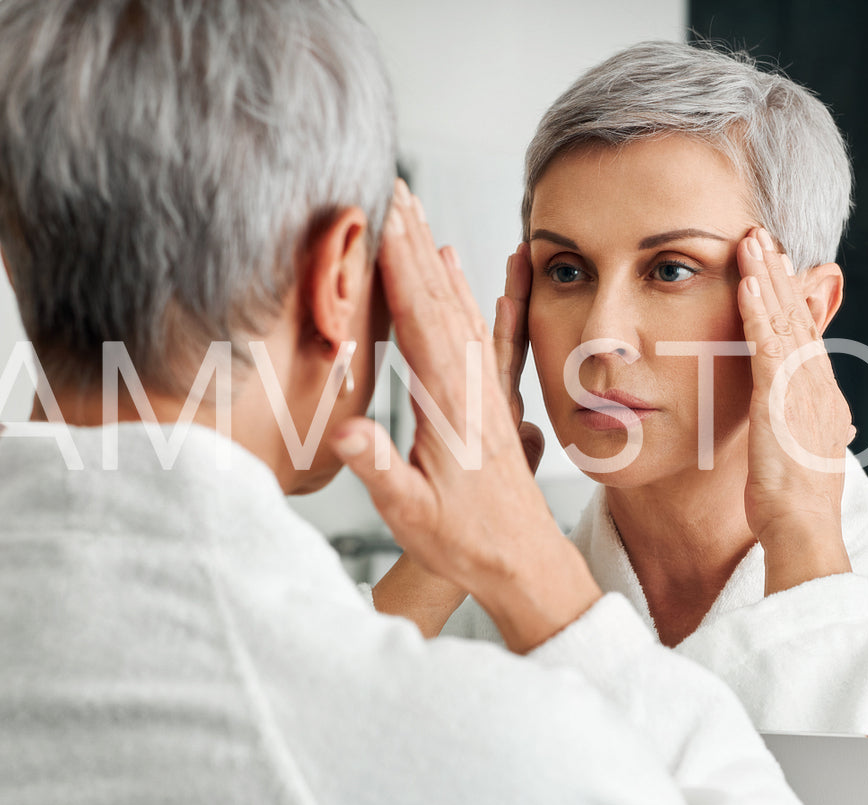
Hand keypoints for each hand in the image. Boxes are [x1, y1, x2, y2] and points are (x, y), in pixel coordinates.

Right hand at [336, 180, 600, 652]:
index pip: (416, 311)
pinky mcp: (489, 395)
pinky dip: (468, 290)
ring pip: (455, 303)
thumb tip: (346, 433)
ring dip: (433, 254)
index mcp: (449, 397)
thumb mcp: (410, 511)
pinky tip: (465, 267)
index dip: (395, 258)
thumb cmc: (464, 540)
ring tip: (415, 209)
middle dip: (411, 235)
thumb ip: (380, 468)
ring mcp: (482, 385)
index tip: (377, 209)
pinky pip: (479, 330)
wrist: (522, 560)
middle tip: (390, 182)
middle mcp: (470, 380)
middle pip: (436, 292)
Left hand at [735, 228, 854, 592]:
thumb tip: (810, 425)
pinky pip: (767, 342)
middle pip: (797, 314)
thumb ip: (802, 430)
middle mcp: (816, 383)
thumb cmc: (795, 504)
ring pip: (783, 317)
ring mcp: (801, 387)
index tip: (778, 265)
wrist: (803, 528)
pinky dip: (757, 308)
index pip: (805, 333)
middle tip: (762, 234)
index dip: (790, 295)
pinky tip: (746, 281)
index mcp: (821, 395)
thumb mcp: (800, 456)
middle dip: (779, 272)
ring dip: (766, 275)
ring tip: (751, 239)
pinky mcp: (780, 396)